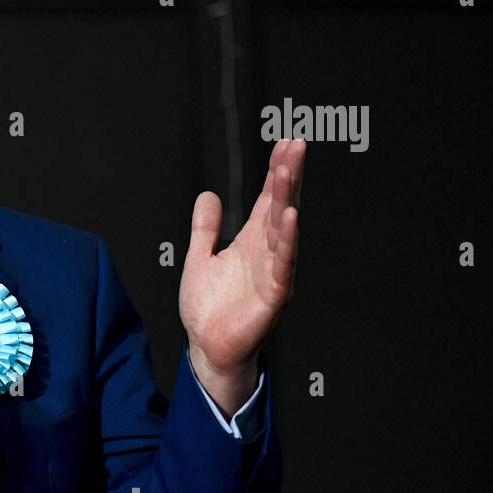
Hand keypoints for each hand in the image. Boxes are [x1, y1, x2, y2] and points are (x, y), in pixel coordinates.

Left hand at [179, 138, 304, 404]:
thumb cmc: (208, 310)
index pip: (268, 201)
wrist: (207, 348)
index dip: (276, 173)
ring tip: (287, 173)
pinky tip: (289, 218)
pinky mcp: (273, 296)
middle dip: (287, 178)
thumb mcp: (199, 258)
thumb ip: (205, 228)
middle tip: (294, 147)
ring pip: (284, 231)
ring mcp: (272, 274)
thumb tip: (208, 196)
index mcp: (251, 244)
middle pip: (280, 208)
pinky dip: (287, 242)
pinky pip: (283, 265)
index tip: (285, 144)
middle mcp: (266, 255)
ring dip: (286, 201)